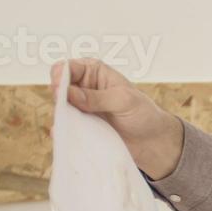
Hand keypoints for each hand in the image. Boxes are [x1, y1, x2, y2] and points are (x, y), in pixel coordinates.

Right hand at [51, 58, 184, 178]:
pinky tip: (62, 137)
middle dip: (57, 98)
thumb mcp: (124, 101)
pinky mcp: (82, 128)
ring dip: (60, 117)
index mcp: (94, 72)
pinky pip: (66, 129)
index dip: (60, 76)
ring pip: (60, 110)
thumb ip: (97, 97)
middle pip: (58, 89)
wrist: (153, 142)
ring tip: (65, 125)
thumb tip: (69, 94)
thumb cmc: (144, 114)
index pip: (68, 68)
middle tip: (62, 108)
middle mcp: (84, 88)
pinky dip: (63, 132)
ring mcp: (81, 110)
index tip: (59, 89)